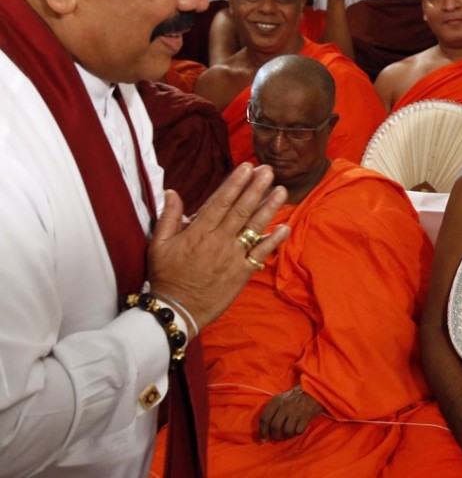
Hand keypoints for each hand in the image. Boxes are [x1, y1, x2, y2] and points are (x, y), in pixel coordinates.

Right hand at [147, 163, 289, 331]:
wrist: (176, 311)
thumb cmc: (166, 277)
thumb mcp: (158, 245)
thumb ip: (168, 217)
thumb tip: (172, 192)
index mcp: (198, 232)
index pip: (220, 201)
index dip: (235, 183)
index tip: (247, 167)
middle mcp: (219, 241)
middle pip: (241, 209)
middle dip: (256, 188)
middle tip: (268, 170)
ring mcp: (233, 257)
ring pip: (254, 227)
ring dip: (269, 208)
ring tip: (281, 190)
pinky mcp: (242, 273)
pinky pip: (260, 254)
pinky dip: (273, 240)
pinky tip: (285, 227)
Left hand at [259, 385, 325, 440]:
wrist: (314, 390)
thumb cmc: (296, 396)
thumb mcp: (282, 399)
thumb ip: (273, 411)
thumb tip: (266, 430)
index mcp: (276, 401)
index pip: (264, 418)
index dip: (262, 431)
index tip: (264, 439)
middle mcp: (284, 406)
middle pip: (274, 426)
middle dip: (275, 436)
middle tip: (277, 438)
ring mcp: (295, 411)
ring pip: (286, 431)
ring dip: (287, 436)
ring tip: (288, 434)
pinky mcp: (306, 416)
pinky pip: (298, 431)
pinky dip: (297, 433)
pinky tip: (298, 429)